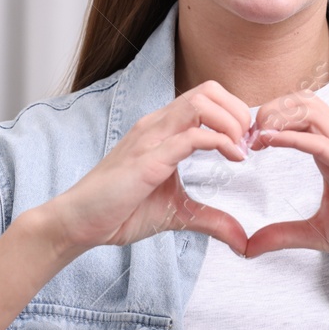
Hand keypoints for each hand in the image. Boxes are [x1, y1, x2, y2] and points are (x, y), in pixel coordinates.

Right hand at [45, 79, 252, 256]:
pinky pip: (190, 135)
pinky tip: (233, 159)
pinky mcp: (148, 159)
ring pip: (201, 102)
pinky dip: (220, 141)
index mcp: (163, 129)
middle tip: (249, 144)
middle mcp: (157, 125)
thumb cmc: (120, 211)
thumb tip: (243, 240)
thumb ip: (212, 220)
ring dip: (232, 121)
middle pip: (208, 89)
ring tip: (241, 150)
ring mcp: (151, 138)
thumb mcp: (179, 214)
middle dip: (239, 112)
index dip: (235, 114)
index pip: (207, 97)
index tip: (248, 145)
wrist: (80, 222)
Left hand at [244, 88, 328, 276]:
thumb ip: (283, 235)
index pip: (297, 116)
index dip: (266, 121)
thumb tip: (247, 247)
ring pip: (311, 110)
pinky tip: (268, 143)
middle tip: (244, 137)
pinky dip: (292, 138)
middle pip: (301, 101)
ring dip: (277, 117)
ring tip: (255, 137)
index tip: (242, 143)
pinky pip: (322, 142)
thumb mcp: (318, 234)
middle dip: (268, 110)